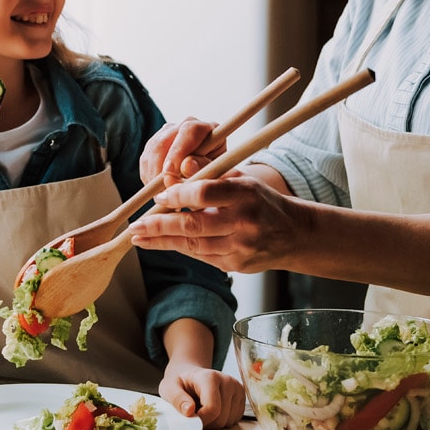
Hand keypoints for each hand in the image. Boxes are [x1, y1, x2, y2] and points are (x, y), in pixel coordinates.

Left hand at [128, 176, 306, 273]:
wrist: (294, 234)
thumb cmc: (261, 201)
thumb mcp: (241, 179)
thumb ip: (210, 171)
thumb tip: (181, 164)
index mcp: (246, 193)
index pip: (205, 192)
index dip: (178, 193)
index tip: (159, 194)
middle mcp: (244, 221)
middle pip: (194, 224)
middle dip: (159, 225)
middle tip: (135, 226)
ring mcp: (241, 247)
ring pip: (194, 246)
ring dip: (162, 242)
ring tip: (139, 237)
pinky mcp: (237, 265)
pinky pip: (202, 257)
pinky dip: (180, 248)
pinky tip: (161, 243)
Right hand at [139, 116, 225, 185]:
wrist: (209, 185)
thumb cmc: (217, 180)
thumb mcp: (216, 177)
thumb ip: (203, 170)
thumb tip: (186, 165)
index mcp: (208, 129)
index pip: (190, 131)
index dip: (177, 151)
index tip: (169, 172)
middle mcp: (186, 126)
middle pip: (165, 140)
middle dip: (160, 167)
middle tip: (162, 191)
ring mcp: (169, 134)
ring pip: (152, 150)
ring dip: (153, 175)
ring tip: (163, 195)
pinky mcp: (155, 146)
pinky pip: (145, 161)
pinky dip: (149, 177)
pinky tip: (159, 191)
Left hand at [160, 362, 245, 428]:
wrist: (190, 374)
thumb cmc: (180, 382)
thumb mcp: (169, 388)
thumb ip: (177, 399)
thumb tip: (189, 411)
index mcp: (210, 377)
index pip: (212, 408)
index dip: (201, 420)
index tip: (190, 417)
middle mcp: (228, 381)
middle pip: (221, 418)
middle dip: (206, 422)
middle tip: (195, 412)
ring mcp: (237, 388)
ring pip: (228, 421)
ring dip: (214, 422)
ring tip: (203, 409)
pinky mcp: (242, 397)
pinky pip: (234, 420)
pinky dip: (222, 420)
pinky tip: (213, 410)